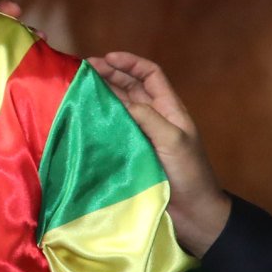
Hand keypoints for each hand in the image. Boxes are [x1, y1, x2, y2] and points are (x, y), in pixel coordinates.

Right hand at [88, 52, 230, 254]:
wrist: (193, 213)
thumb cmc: (189, 174)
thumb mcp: (173, 140)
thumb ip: (148, 117)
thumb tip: (119, 99)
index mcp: (169, 109)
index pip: (150, 75)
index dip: (130, 62)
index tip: (106, 58)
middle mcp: (154, 119)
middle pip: (130, 88)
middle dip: (109, 75)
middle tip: (82, 70)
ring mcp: (142, 137)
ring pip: (119, 108)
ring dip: (101, 96)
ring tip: (77, 89)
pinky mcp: (131, 154)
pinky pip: (112, 131)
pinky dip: (98, 122)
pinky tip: (83, 120)